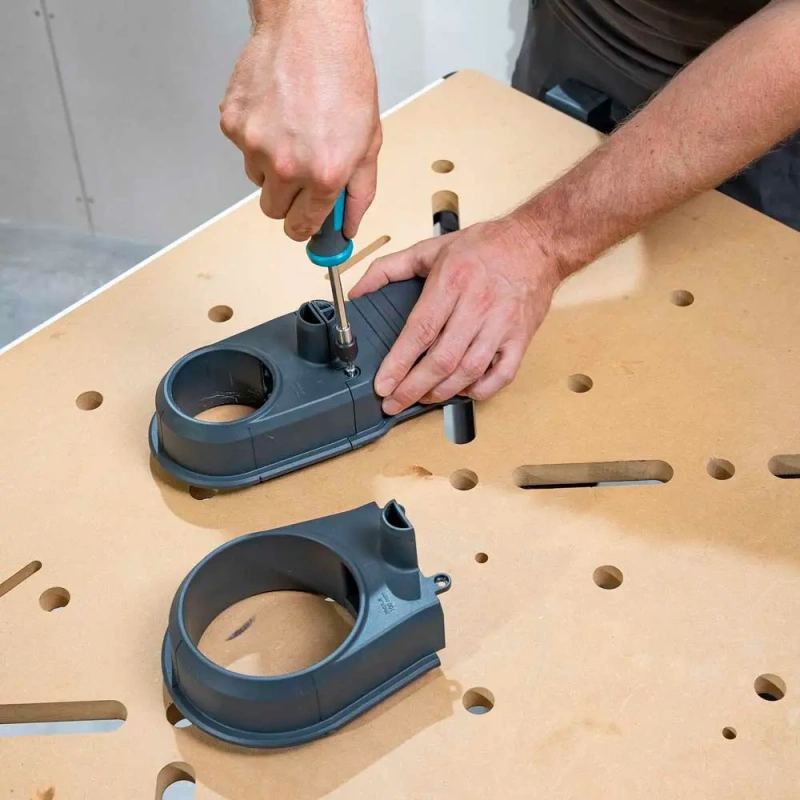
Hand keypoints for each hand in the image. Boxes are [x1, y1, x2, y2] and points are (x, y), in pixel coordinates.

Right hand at [219, 2, 380, 240]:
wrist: (312, 26)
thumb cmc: (344, 75)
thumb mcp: (368, 143)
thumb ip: (358, 193)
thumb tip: (347, 226)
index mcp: (324, 175)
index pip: (301, 226)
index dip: (304, 227)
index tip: (304, 223)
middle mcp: (286, 165)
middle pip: (273, 210)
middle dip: (287, 199)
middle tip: (302, 174)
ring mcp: (254, 144)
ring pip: (257, 178)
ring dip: (271, 166)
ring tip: (293, 130)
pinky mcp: (232, 124)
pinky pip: (242, 148)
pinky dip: (256, 137)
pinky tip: (277, 113)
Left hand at [349, 215, 560, 412]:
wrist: (537, 244)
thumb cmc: (485, 246)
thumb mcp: (432, 248)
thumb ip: (390, 268)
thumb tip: (358, 291)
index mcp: (453, 281)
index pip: (420, 331)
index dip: (399, 363)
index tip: (383, 384)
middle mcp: (478, 305)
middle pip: (442, 359)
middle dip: (413, 388)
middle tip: (394, 402)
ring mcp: (502, 325)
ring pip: (469, 372)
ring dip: (442, 392)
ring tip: (421, 398)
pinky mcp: (521, 339)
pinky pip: (501, 376)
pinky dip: (480, 391)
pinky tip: (462, 391)